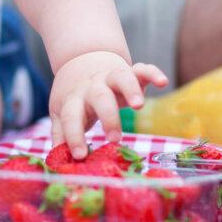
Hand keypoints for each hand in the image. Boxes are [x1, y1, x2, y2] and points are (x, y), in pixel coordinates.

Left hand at [49, 52, 167, 157]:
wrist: (82, 61)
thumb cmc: (75, 97)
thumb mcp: (62, 112)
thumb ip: (62, 134)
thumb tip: (58, 160)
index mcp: (74, 99)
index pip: (70, 117)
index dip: (73, 136)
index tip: (80, 155)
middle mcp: (93, 87)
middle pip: (99, 97)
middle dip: (108, 117)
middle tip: (114, 138)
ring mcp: (112, 77)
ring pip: (121, 78)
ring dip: (130, 90)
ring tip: (138, 106)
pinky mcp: (131, 72)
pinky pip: (143, 69)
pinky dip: (153, 74)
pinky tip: (162, 82)